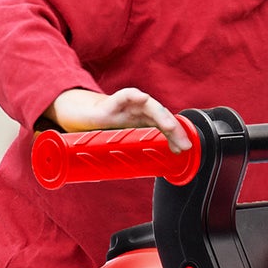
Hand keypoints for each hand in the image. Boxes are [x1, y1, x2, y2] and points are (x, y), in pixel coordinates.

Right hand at [48, 87, 191, 152]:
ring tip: (170, 127)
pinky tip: (142, 98)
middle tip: (184, 144)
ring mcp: (128, 105)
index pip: (166, 127)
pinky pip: (125, 96)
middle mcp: (140, 111)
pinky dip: (134, 96)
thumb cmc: (106, 128)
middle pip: (162, 117)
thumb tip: (148, 171)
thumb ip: (136, 152)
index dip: (176, 136)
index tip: (184, 150)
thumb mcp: (125, 142)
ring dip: (161, 115)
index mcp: (145, 120)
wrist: (83, 114)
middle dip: (175, 130)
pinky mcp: (112, 101)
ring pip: (149, 106)